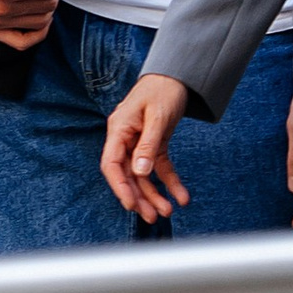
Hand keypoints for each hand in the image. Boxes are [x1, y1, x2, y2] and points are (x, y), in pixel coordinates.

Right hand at [101, 74, 190, 222]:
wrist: (176, 75)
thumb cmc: (163, 90)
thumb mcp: (157, 117)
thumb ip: (148, 145)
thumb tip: (140, 172)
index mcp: (119, 130)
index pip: (111, 164)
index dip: (119, 187)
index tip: (131, 204)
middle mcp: (126, 139)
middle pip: (127, 174)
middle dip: (139, 197)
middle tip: (153, 217)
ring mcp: (139, 143)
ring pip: (142, 175)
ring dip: (154, 194)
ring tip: (167, 212)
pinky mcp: (154, 144)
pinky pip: (159, 167)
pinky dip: (169, 182)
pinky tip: (180, 195)